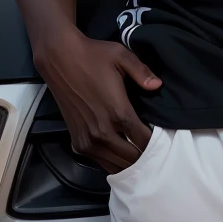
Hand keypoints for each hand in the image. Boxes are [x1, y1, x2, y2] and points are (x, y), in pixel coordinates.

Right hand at [34, 28, 162, 173]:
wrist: (60, 59)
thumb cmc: (93, 56)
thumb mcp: (122, 56)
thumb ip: (142, 72)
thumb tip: (158, 86)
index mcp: (119, 112)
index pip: (144, 141)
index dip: (156, 142)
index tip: (162, 138)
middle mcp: (103, 132)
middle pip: (132, 158)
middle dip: (145, 155)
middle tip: (154, 149)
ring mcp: (88, 141)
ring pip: (116, 165)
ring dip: (129, 162)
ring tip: (138, 153)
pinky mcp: (77, 143)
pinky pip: (100, 162)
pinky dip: (112, 161)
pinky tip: (120, 153)